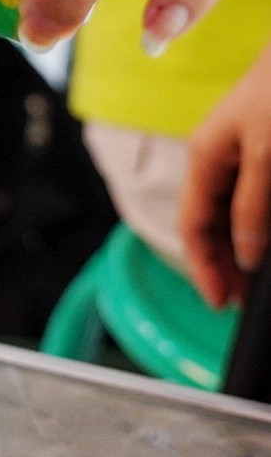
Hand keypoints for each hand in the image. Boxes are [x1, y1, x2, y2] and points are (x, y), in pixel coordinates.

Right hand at [180, 41, 270, 306]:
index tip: (222, 303)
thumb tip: (245, 255)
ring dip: (249, 246)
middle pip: (214, 223)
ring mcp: (250, 153)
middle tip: (244, 300)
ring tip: (259, 278)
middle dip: (226, 263)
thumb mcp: (266, 153)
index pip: (193, 225)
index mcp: (205, 157)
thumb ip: (252, 207)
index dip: (204, 267)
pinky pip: (263, 197)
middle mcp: (223, 158)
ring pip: (242, 212)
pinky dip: (265, 223)